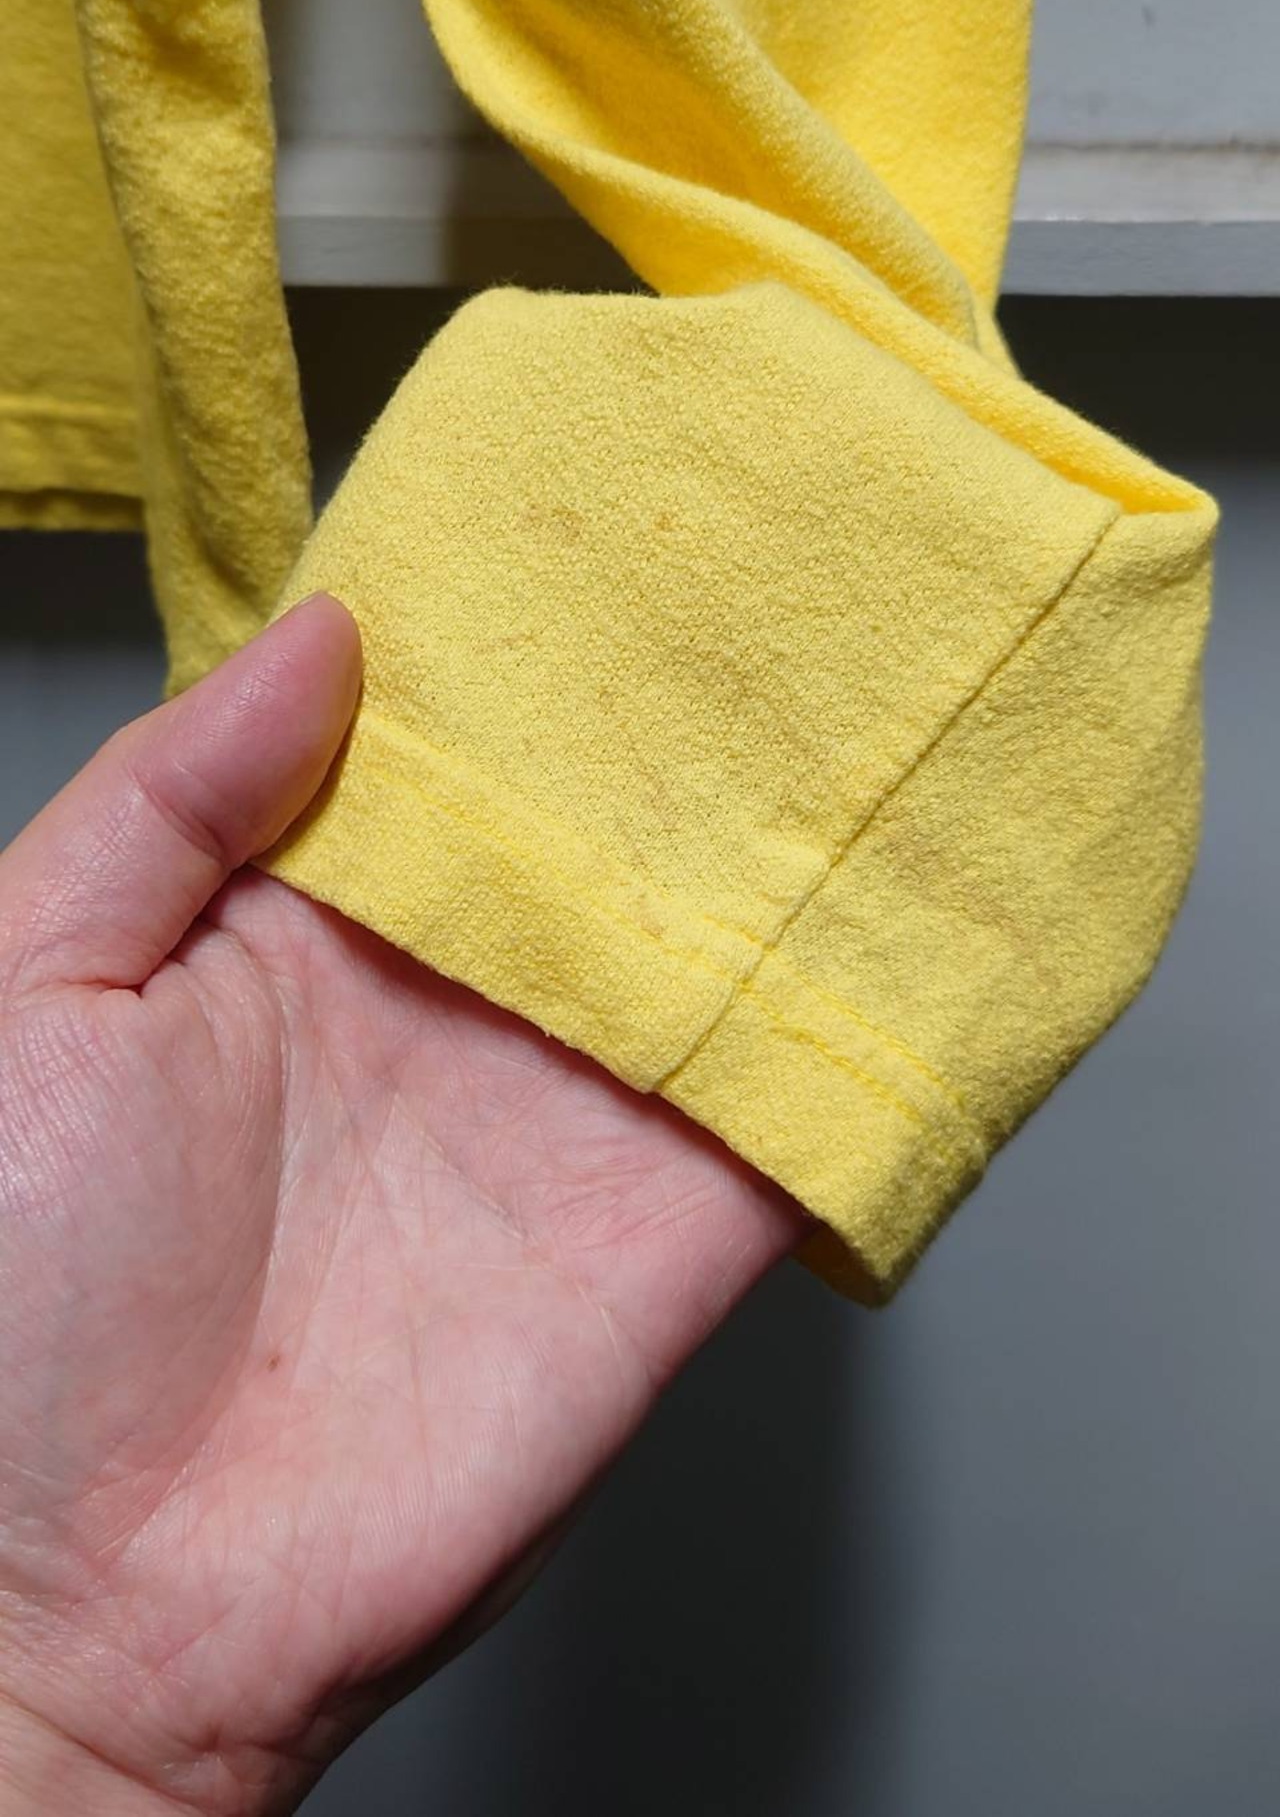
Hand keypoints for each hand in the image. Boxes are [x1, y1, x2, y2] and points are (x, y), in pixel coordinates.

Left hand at [0, 597, 803, 1814]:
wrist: (88, 1617)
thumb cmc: (6, 1309)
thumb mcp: (31, 989)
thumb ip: (168, 801)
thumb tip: (324, 635)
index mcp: (305, 929)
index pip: (448, 751)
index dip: (520, 648)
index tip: (602, 531)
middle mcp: (457, 1004)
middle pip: (606, 826)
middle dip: (684, 717)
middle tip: (775, 574)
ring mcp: (573, 1113)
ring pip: (720, 938)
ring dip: (796, 838)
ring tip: (879, 686)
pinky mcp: (672, 1233)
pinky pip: (798, 1106)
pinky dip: (870, 1013)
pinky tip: (923, 895)